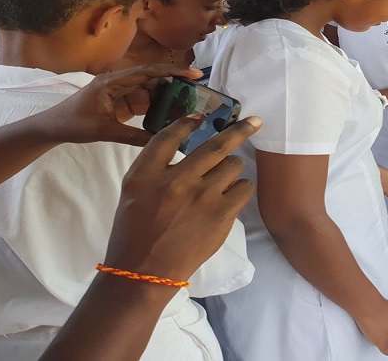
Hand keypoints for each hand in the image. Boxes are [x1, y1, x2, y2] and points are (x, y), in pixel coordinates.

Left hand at [33, 64, 203, 146]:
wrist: (52, 128)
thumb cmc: (73, 124)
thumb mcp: (105, 131)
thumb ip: (134, 137)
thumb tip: (162, 142)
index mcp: (113, 82)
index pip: (147, 72)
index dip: (172, 72)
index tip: (193, 74)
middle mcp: (119, 83)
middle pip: (152, 80)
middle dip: (174, 86)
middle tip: (196, 95)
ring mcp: (120, 94)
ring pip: (150, 93)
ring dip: (166, 100)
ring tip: (187, 108)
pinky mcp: (120, 105)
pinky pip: (143, 104)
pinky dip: (157, 110)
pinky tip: (170, 117)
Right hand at [103, 115, 261, 281]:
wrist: (144, 271)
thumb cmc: (135, 230)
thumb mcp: (132, 190)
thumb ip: (155, 165)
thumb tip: (186, 140)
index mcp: (147, 173)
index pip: (171, 136)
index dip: (189, 122)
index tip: (202, 116)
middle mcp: (176, 181)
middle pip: (216, 145)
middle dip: (240, 129)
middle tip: (255, 121)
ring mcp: (201, 198)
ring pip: (233, 166)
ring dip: (233, 167)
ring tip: (225, 176)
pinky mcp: (221, 216)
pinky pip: (243, 188)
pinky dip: (241, 188)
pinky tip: (231, 194)